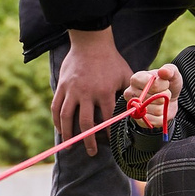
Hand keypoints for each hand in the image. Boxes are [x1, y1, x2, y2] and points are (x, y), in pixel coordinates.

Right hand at [53, 29, 135, 153]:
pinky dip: (57, 121)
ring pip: (66, 117)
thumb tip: (138, 109)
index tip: (109, 143)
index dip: (108, 134)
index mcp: (104, 91)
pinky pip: (56, 106)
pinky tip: (60, 130)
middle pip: (85, 123)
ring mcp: (72, 90)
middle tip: (91, 153)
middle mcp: (86, 93)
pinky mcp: (62, 86)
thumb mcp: (126, 75)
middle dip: (88, 141)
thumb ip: (130, 92)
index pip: (106, 119)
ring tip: (71, 146)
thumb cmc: (111, 60)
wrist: (91, 42)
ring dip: (68, 134)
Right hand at [126, 64, 181, 129]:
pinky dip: (162, 117)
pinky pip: (155, 121)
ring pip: (157, 110)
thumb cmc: (168, 84)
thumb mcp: (172, 73)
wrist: (169, 98)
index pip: (153, 85)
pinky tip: (159, 111)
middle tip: (162, 93)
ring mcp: (133, 108)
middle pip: (156, 98)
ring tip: (161, 101)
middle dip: (164, 96)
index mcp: (136, 79)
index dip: (164, 85)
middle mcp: (130, 93)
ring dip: (164, 106)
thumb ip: (169, 70)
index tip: (164, 83)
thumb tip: (163, 71)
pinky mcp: (139, 120)